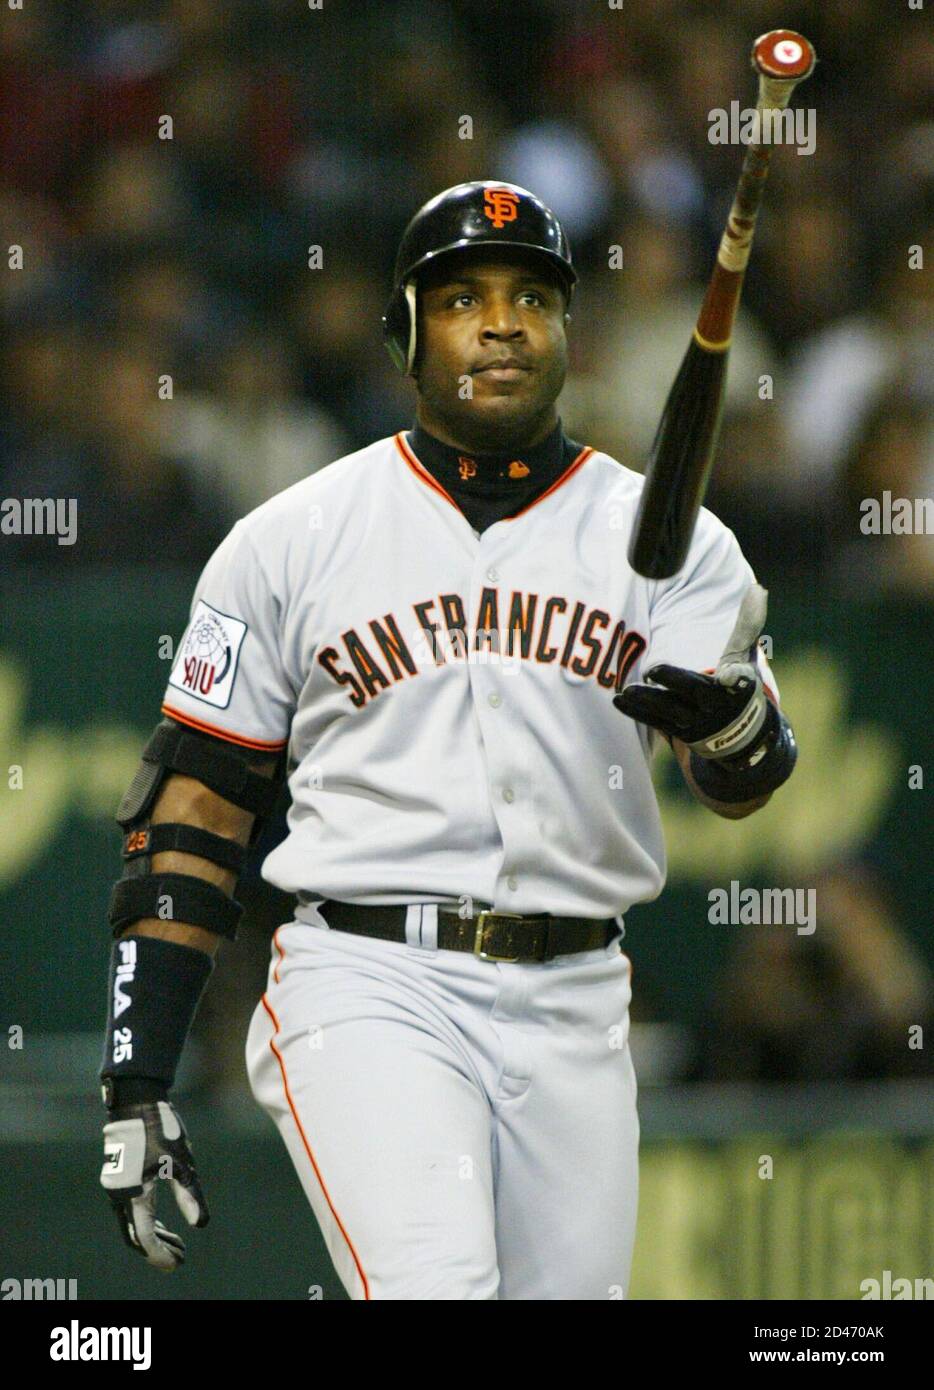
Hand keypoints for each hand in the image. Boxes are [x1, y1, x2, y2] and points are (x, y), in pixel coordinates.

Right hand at [100, 1099, 208, 1271]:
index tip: (177, 1263)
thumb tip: (200, 1224)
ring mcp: (114, 1186)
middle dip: (157, 1249)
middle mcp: (118, 1195)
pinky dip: (144, 1220)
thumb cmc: (161, 1129)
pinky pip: (128, 1210)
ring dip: (151, 1235)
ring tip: (176, 1242)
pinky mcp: (117, 1177)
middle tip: (180, 1257)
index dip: (161, 1254)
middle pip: (135, 1235)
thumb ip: (190, 1195)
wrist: (136, 1101)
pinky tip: (161, 1221)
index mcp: (133, 1195)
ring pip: (130, 1223)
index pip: (145, 1237)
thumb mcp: (181, 1162)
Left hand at [614, 583, 770, 761]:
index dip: (736, 677)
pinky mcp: (680, 732)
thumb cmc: (740, 686)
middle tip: (652, 670)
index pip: (738, 680)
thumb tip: (757, 589)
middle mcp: (716, 706)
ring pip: (670, 711)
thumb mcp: (746, 658)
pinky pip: (656, 722)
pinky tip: (619, 700)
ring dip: (648, 701)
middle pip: (695, 694)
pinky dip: (637, 712)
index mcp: (736, 687)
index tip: (731, 674)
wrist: (743, 735)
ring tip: (626, 691)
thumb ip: (746, 625)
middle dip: (675, 682)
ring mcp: (696, 722)